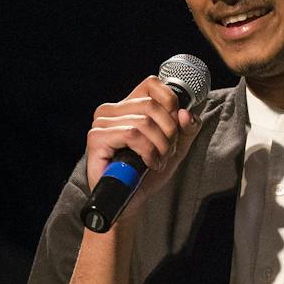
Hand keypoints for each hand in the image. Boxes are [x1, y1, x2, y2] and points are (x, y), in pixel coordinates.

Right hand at [84, 77, 201, 213]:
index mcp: (129, 105)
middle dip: (170, 132)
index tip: (177, 125)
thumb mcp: (176, 147)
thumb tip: (186, 113)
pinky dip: (148, 151)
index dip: (171, 102)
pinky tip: (149, 163)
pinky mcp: (96, 137)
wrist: (132, 200)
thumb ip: (187, 128)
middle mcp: (112, 110)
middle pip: (153, 106)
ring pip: (145, 121)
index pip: (151, 83)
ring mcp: (102, 123)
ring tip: (158, 160)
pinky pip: (133, 134)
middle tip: (167, 152)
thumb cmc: (149, 171)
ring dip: (160, 145)